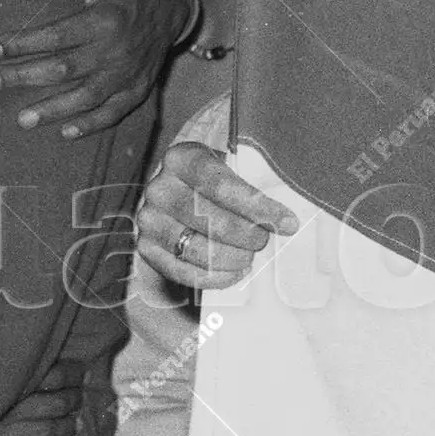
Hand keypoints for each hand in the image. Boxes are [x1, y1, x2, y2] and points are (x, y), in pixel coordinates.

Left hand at [0, 0, 179, 137]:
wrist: (166, 3)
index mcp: (104, 17)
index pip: (57, 35)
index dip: (23, 43)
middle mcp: (116, 49)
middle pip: (64, 69)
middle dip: (24, 76)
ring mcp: (127, 73)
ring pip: (87, 97)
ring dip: (54, 110)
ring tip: (21, 119)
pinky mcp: (137, 89)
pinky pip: (114, 112)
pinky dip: (91, 125)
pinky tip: (65, 132)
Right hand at [0, 359, 82, 435]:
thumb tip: (17, 340)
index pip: (45, 374)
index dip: (68, 373)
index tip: (80, 370)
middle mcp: (1, 407)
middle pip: (49, 404)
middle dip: (71, 400)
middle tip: (82, 395)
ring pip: (41, 431)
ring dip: (63, 427)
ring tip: (76, 423)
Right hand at [137, 142, 297, 288]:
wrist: (176, 190)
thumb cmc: (211, 179)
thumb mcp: (227, 165)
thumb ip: (254, 182)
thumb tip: (287, 219)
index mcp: (181, 158)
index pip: (221, 185)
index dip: (257, 207)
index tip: (288, 223)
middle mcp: (159, 187)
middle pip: (210, 219)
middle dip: (247, 235)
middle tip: (264, 240)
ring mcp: (149, 219)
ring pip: (197, 248)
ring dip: (232, 258)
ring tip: (249, 256)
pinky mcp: (146, 246)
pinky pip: (181, 271)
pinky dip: (214, 277)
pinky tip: (234, 273)